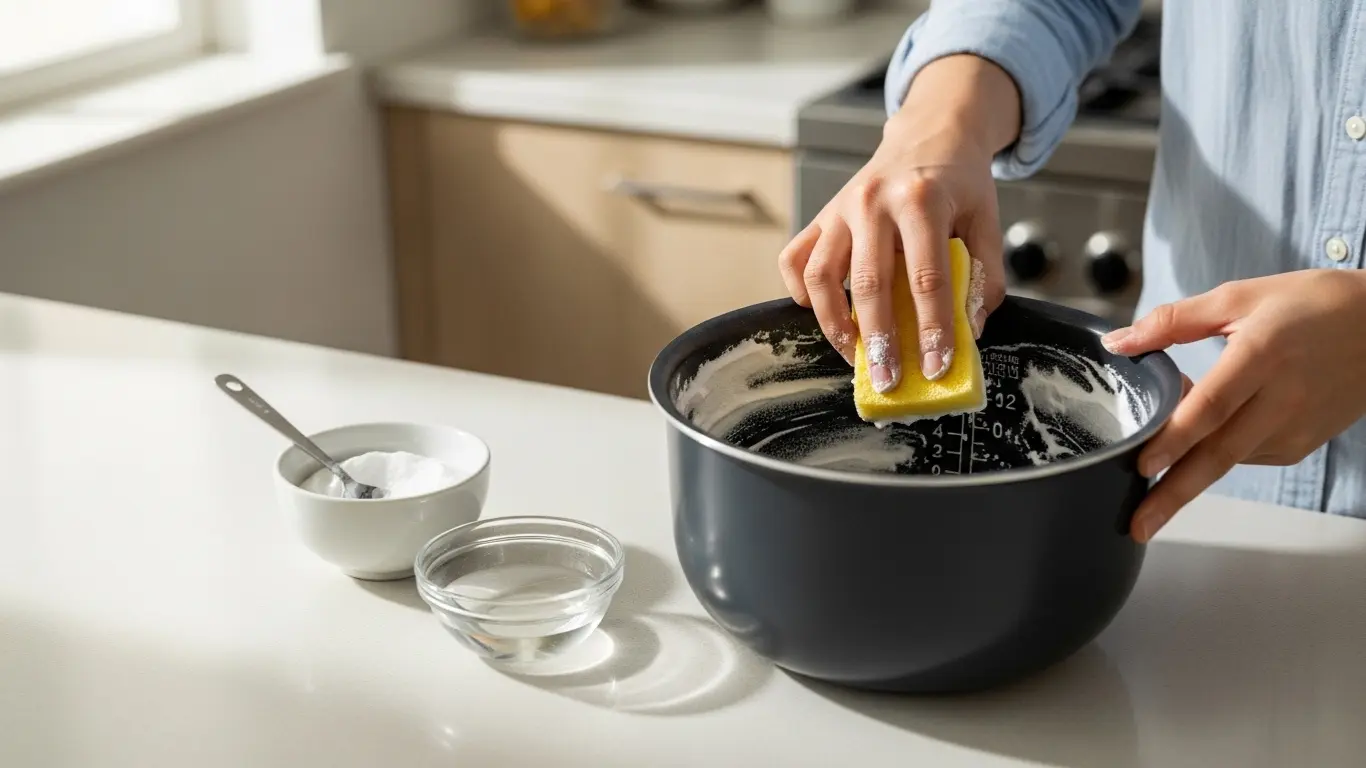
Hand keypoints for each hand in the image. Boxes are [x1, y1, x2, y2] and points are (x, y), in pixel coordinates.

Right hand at [778, 55, 1016, 390]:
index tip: (936, 366)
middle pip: (870, 283)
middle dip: (878, 340)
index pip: (926, 277)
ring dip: (834, 323)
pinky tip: (822, 312)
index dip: (932, 328)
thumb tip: (970, 329)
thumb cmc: (959, 182)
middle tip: (887, 380)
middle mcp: (873, 202)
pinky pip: (796, 258)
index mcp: (921, 200)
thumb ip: (984, 273)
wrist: (930, 133)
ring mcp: (841, 208)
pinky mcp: (822, 215)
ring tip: (855, 354)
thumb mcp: (986, 219)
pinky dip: (801, 292)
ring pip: (820, 275)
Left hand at [1101, 269, 1365, 541]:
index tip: (1143, 462)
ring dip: (1187, 471)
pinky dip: (1215, 452)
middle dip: (1174, 494)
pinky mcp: (1303, 444)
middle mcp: (1282, 399)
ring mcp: (1297, 427)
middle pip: (1220, 454)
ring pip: (1229, 460)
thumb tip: (1118, 342)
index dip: (1177, 436)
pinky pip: (1246, 456)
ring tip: (1151, 465)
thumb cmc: (1312, 304)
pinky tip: (1198, 437)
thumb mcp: (1241, 297)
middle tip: (1136, 525)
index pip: (1213, 405)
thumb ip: (1174, 321)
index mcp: (1263, 355)